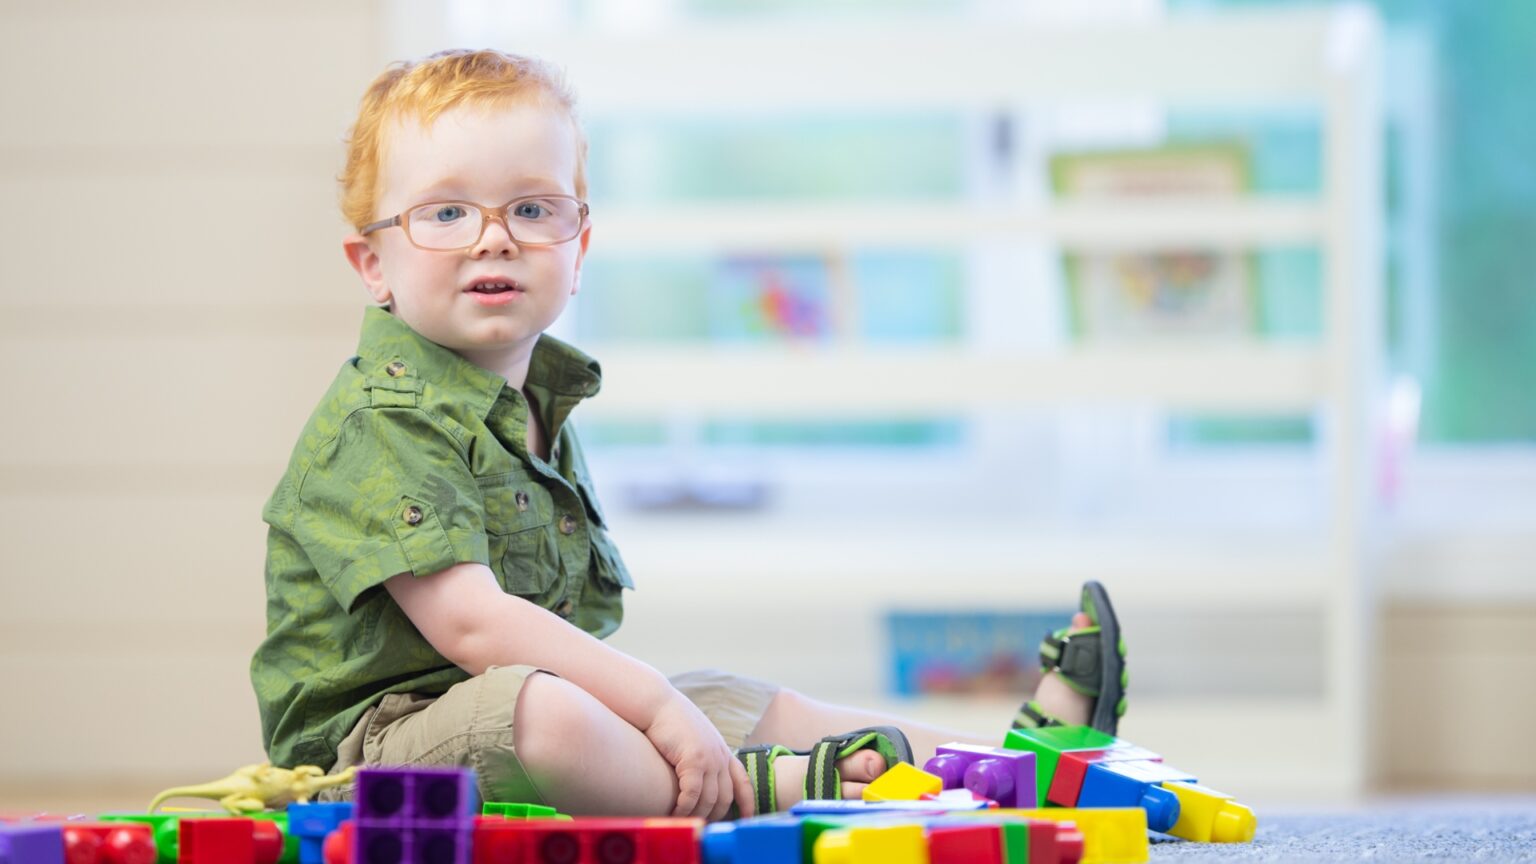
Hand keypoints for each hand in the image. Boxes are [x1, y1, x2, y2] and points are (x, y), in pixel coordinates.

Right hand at [642, 695, 753, 820]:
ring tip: (684, 823)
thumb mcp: (696, 740)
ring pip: (709, 800)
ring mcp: (709, 758)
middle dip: (715, 816)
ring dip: (696, 815)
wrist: (658, 704)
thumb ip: (703, 757)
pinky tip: (675, 813)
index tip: (746, 819)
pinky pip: (692, 794)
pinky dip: (684, 808)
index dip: (748, 803)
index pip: (743, 782)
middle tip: (700, 826)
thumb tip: (697, 779)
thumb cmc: (671, 722)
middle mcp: (720, 756)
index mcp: (723, 752)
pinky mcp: (694, 760)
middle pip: (725, 797)